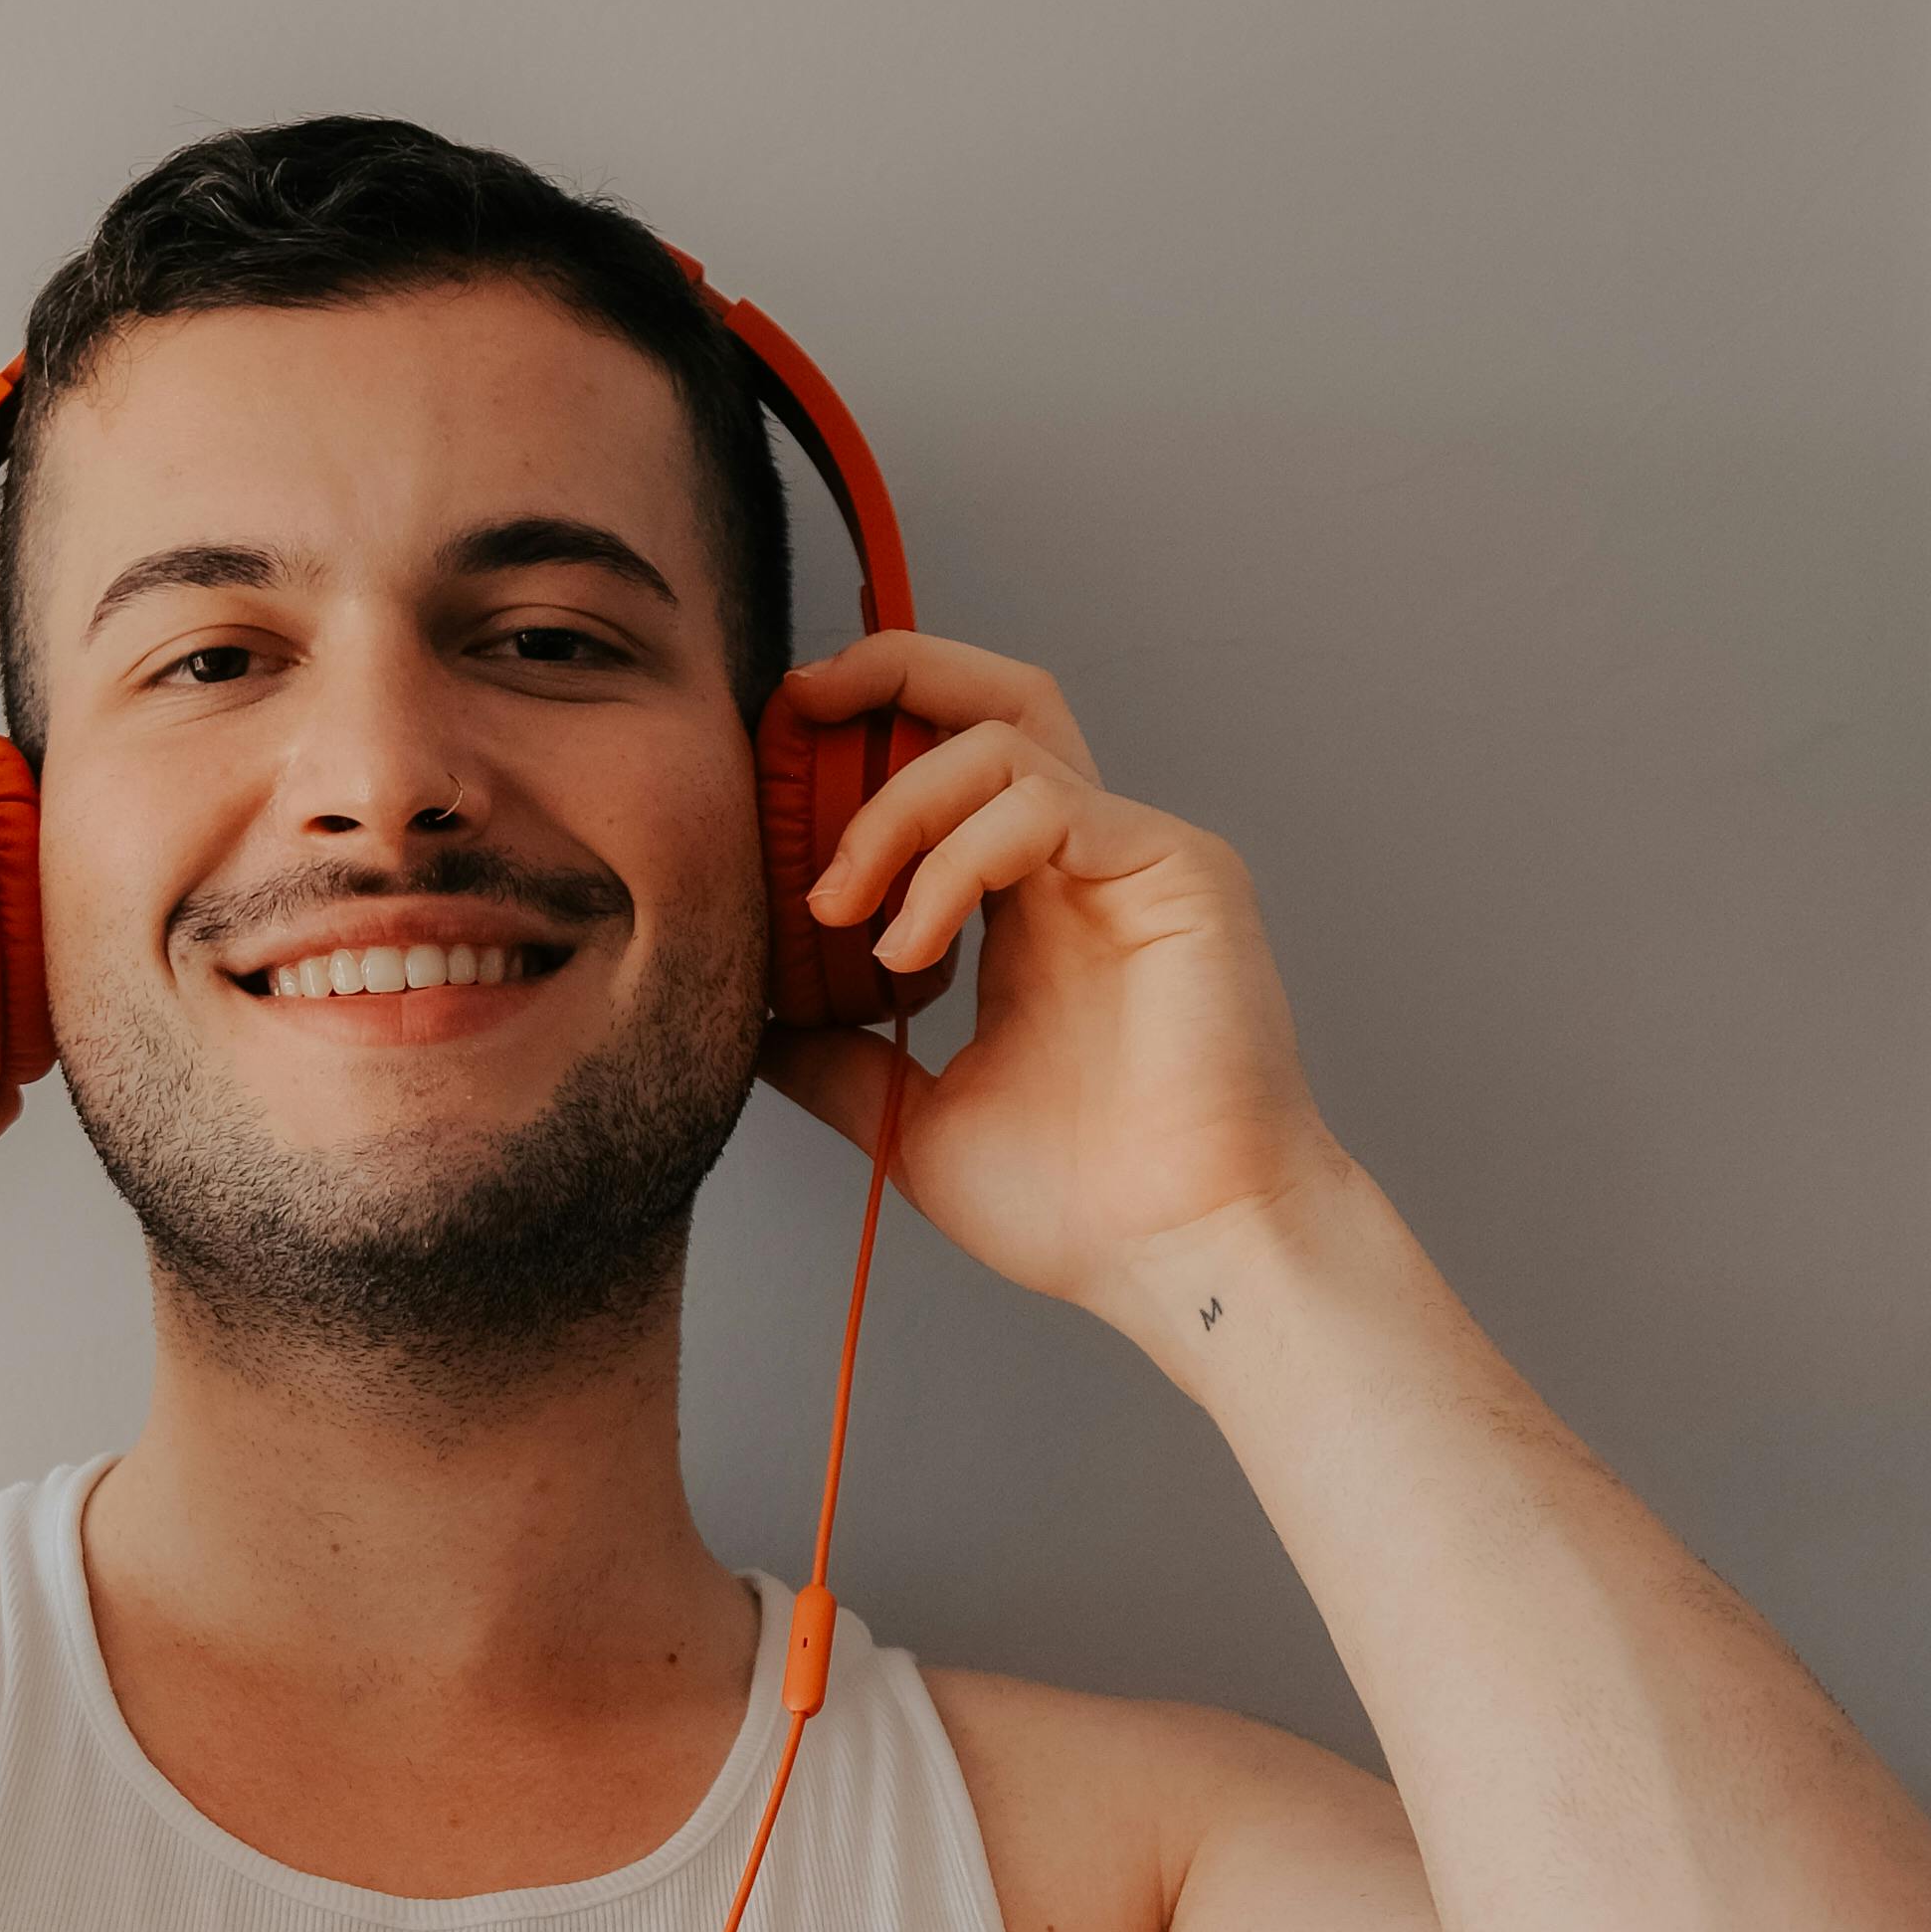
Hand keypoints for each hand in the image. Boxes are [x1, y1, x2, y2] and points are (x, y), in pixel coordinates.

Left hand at [757, 640, 1327, 1321]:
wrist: (1180, 1257)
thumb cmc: (1081, 1206)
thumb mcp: (913, 1118)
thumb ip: (838, 1059)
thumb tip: (750, 1021)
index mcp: (1029, 908)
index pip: (947, 768)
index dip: (858, 744)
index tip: (766, 772)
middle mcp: (1085, 863)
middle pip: (993, 698)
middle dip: (885, 674)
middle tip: (791, 705)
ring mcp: (1135, 855)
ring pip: (1003, 735)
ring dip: (892, 804)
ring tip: (834, 906)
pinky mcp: (1176, 867)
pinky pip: (1043, 803)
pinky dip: (952, 857)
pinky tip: (905, 944)